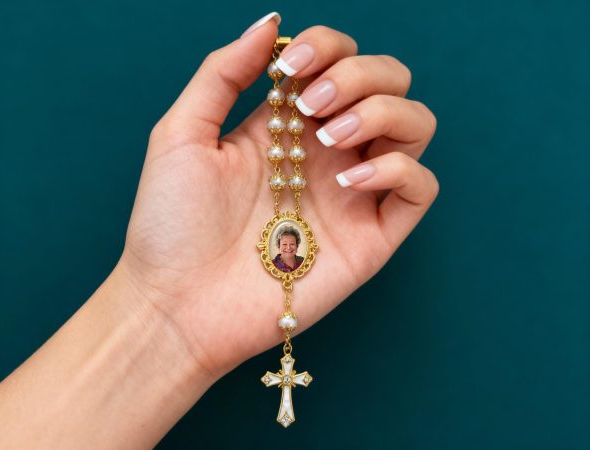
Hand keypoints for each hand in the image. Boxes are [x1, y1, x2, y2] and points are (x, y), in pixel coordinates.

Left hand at [119, 15, 437, 381]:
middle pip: (389, 83)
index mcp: (286, 124)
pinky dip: (398, 169)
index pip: (340, 60)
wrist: (177, 304)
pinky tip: (347, 182)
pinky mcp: (372, 237)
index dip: (330, 45)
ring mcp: (354, 192)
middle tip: (312, 104)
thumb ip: (223, 72)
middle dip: (360, 75)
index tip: (292, 66)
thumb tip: (272, 24)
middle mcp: (327, 152)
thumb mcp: (182, 133)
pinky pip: (420, 187)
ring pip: (415, 125)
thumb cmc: (171, 224)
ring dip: (383, 112)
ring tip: (331, 138)